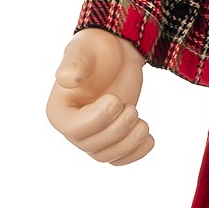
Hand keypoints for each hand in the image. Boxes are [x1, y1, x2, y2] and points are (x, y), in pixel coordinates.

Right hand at [47, 30, 153, 164]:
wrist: (117, 52)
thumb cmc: (96, 48)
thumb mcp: (84, 50)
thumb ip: (75, 63)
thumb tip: (66, 79)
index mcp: (59, 110)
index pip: (74, 129)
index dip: (98, 119)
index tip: (116, 99)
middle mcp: (72, 128)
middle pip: (93, 147)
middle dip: (118, 130)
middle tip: (132, 107)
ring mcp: (93, 136)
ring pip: (107, 156)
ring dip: (129, 143)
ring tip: (143, 122)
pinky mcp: (113, 138)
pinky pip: (120, 158)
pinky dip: (136, 153)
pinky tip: (148, 138)